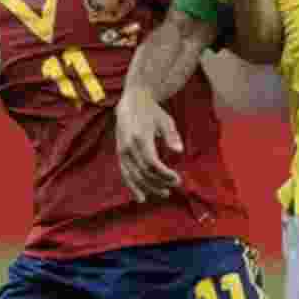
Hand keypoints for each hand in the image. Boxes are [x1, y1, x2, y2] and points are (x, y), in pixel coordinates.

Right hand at [115, 86, 182, 201]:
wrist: (132, 101)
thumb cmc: (152, 111)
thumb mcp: (165, 120)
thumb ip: (171, 136)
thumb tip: (179, 151)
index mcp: (140, 137)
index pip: (152, 163)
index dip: (165, 174)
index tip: (177, 179)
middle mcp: (128, 146)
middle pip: (144, 172)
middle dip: (160, 182)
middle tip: (174, 186)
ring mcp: (122, 151)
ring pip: (134, 176)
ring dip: (149, 187)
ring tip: (164, 193)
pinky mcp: (119, 153)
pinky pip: (125, 174)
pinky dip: (132, 187)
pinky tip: (142, 197)